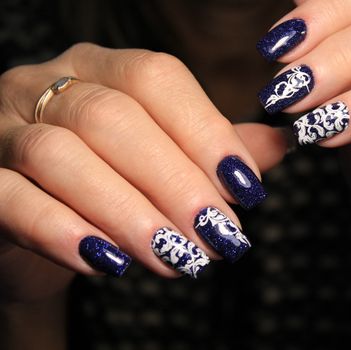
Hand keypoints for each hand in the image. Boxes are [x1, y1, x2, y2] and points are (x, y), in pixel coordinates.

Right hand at [0, 43, 286, 303]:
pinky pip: (12, 197)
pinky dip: (64, 230)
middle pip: (114, 118)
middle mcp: (47, 85)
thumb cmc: (109, 181)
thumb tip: (280, 144)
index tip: (245, 189)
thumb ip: (215, 150)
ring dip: (130, 212)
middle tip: (217, 236)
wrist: (37, 223)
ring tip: (176, 257)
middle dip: (175, 183)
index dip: (205, 132)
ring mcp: (4, 129)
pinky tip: (110, 262)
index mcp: (101, 69)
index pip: (156, 79)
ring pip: (62, 155)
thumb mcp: (164, 160)